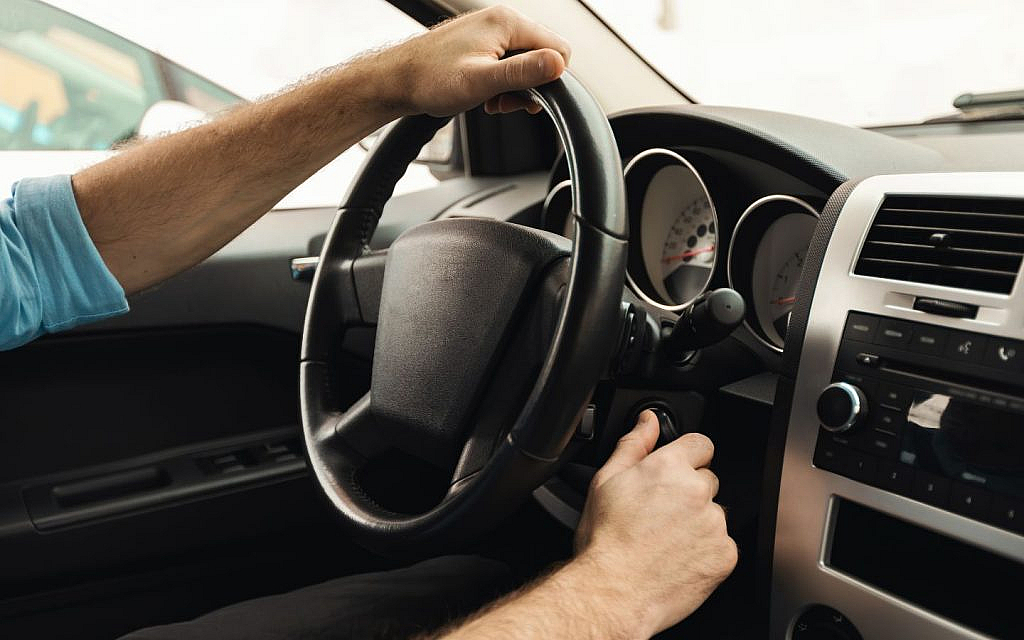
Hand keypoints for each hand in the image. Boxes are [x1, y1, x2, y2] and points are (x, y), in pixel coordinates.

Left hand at [375, 6, 570, 116]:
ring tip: (491, 100)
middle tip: (503, 102)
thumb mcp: (481, 81)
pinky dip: (502, 84)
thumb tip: (558, 65)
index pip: (558, 49)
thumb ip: (521, 72)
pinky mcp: (483, 44)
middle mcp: (502, 21)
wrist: (398, 80)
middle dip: (530, 86)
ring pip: (526, 63)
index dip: (549, 80)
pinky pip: (508, 64)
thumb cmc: (430, 79)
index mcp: (507, 22)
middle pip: (543, 56)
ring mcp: (492, 31)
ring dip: (514, 88)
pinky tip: (485, 95)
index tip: (525, 100)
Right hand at [574, 410, 737, 636]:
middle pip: (707, 480)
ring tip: (666, 540)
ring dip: (698, 522)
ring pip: (715, 514)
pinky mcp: (725, 554)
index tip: (677, 473)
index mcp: (669, 468)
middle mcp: (697, 491)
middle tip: (660, 515)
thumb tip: (647, 420)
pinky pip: (723, 544)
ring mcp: (714, 524)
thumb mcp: (607, 481)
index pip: (700, 444)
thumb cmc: (606, 540)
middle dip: (689, 493)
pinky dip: (706, 551)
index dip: (687, 457)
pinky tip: (678, 558)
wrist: (614, 592)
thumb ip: (634, 443)